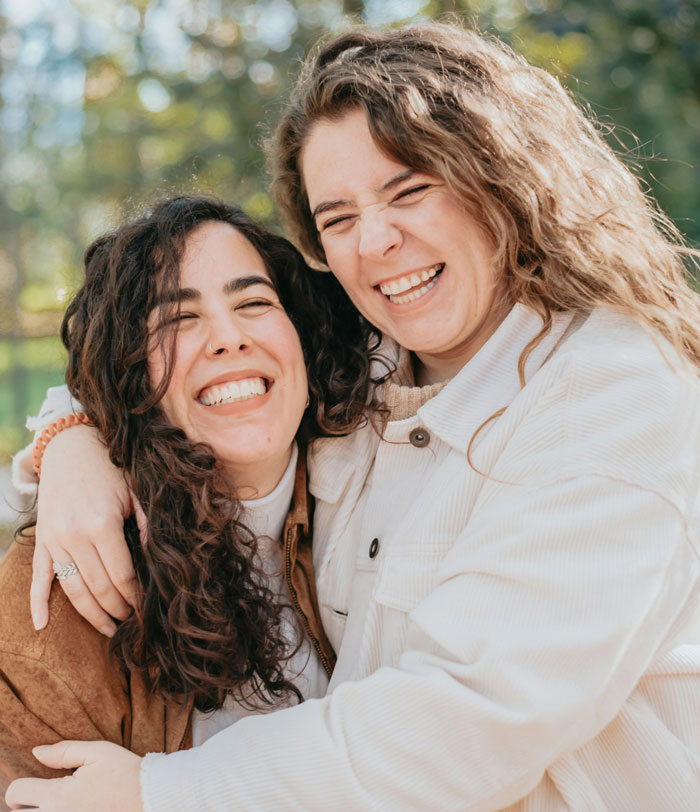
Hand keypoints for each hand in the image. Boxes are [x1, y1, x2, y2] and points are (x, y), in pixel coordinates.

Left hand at [5, 740, 142, 811]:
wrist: (150, 798)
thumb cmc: (125, 773)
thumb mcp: (97, 752)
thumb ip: (63, 751)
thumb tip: (36, 751)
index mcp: (58, 796)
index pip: (16, 792)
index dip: (22, 784)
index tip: (36, 782)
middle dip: (26, 805)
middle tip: (44, 797)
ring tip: (58, 804)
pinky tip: (71, 810)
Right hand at [31, 426, 138, 635]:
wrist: (71, 447)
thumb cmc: (111, 469)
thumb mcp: (136, 492)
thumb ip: (147, 527)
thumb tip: (157, 561)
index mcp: (102, 524)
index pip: (122, 574)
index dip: (136, 596)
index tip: (148, 608)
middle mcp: (74, 536)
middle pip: (98, 587)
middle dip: (118, 609)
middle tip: (134, 622)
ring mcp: (54, 540)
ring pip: (72, 589)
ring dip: (91, 614)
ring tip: (110, 629)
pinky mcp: (42, 541)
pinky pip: (38, 577)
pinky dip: (37, 603)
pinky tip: (42, 626)